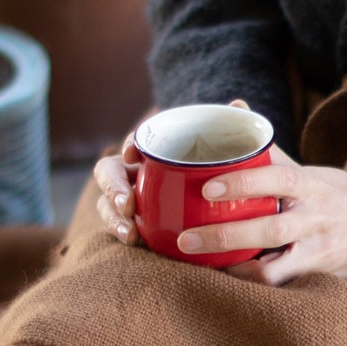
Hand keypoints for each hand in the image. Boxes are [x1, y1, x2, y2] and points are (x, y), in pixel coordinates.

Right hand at [94, 98, 255, 246]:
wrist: (230, 220)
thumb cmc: (224, 179)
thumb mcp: (232, 159)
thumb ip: (233, 133)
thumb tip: (238, 104)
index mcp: (156, 154)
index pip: (136, 142)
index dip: (131, 144)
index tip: (133, 153)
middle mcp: (137, 175)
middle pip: (110, 174)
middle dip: (112, 186)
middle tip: (127, 203)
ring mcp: (131, 203)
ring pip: (108, 205)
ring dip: (113, 216)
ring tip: (130, 232)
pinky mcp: (135, 228)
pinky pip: (121, 229)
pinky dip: (123, 233)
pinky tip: (134, 241)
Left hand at [177, 148, 346, 286]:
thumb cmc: (340, 197)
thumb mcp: (312, 171)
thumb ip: (270, 150)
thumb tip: (235, 108)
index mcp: (311, 185)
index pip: (279, 178)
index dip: (244, 183)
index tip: (208, 186)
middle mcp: (316, 218)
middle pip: (270, 229)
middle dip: (225, 235)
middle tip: (186, 237)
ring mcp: (318, 250)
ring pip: (275, 266)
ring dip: (235, 269)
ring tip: (200, 265)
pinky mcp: (319, 275)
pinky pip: (283, 284)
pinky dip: (254, 284)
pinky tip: (228, 279)